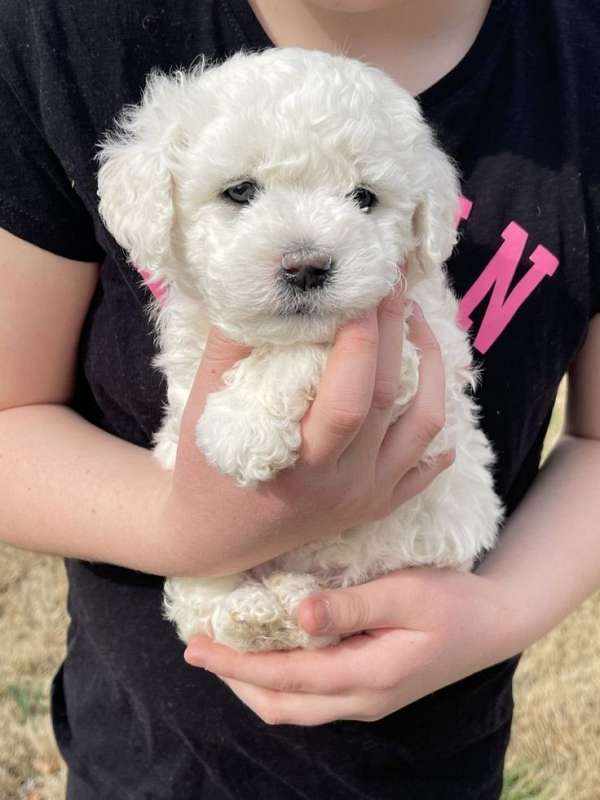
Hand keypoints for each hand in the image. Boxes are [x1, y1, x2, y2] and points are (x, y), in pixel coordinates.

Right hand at [160, 289, 452, 577]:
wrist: (214, 538)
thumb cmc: (205, 469)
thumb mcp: (204, 410)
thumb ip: (231, 350)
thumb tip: (261, 290)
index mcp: (298, 465)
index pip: (347, 397)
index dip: (361, 338)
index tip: (361, 288)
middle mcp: (343, 484)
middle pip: (387, 399)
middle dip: (394, 333)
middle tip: (392, 284)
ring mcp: (367, 496)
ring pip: (425, 427)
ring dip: (430, 369)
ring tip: (416, 324)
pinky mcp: (378, 504)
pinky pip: (427, 466)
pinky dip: (439, 427)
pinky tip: (429, 388)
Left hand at [183, 568, 519, 724]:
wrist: (492, 625)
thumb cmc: (452, 602)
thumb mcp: (406, 594)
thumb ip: (352, 605)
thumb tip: (298, 614)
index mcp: (370, 676)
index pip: (287, 677)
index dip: (237, 664)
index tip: (198, 645)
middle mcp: (361, 700)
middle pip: (281, 705)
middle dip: (234, 679)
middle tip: (198, 647)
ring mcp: (365, 700)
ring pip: (293, 707)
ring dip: (252, 681)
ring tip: (223, 650)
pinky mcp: (367, 690)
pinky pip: (309, 697)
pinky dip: (277, 678)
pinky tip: (267, 649)